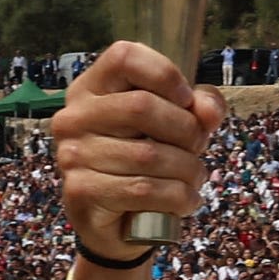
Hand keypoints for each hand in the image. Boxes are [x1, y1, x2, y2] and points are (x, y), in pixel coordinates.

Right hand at [49, 42, 226, 279]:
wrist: (117, 222)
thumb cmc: (147, 159)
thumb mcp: (179, 124)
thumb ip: (200, 107)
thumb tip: (207, 111)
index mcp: (93, 87)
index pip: (124, 56)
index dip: (165, 74)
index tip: (186, 100)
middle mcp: (74, 116)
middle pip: (141, 106)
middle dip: (185, 130)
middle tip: (197, 147)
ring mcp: (71, 154)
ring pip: (148, 154)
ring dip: (187, 170)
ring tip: (195, 177)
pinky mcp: (79, 191)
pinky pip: (143, 190)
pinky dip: (177, 197)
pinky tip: (185, 200)